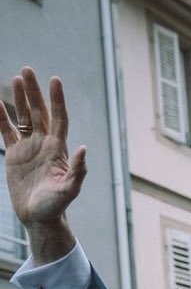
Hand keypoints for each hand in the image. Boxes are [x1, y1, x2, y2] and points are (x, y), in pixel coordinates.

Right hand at [0, 67, 85, 262]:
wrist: (39, 218)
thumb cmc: (56, 206)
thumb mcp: (69, 190)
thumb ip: (77, 171)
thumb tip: (83, 149)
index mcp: (58, 149)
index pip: (59, 118)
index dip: (57, 99)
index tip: (55, 80)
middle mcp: (44, 144)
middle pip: (39, 112)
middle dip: (34, 92)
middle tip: (27, 70)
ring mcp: (29, 148)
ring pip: (24, 117)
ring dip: (20, 99)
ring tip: (16, 78)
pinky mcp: (14, 155)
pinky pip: (6, 131)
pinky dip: (1, 117)